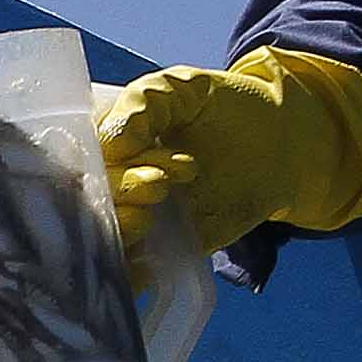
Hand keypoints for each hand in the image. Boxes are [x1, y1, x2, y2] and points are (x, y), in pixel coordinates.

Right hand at [96, 50, 361, 253]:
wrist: (282, 141)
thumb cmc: (227, 106)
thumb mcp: (183, 87)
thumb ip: (144, 101)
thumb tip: (113, 141)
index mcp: (109, 141)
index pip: (80, 156)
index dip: (98, 159)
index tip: (130, 150)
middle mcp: (117, 182)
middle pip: (93, 197)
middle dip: (121, 190)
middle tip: (159, 182)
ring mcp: (141, 217)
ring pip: (109, 235)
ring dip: (125, 229)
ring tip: (156, 211)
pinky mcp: (167, 249)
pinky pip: (136, 271)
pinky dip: (132, 274)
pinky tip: (144, 265)